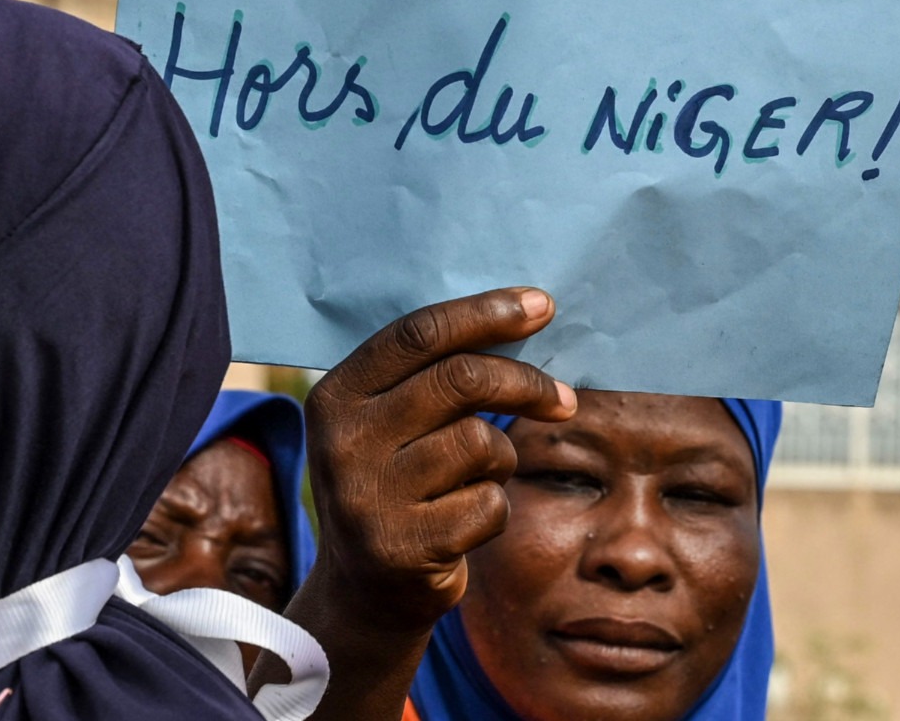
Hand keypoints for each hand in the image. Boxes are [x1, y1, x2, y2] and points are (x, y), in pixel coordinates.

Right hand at [302, 286, 575, 635]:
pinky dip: (494, 510)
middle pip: (460, 381)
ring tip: (475, 482)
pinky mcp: (406, 547)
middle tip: (563, 397)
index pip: (420, 335)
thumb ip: (429, 376)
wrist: (364, 593)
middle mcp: (343, 442)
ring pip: (482, 444)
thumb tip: (524, 315)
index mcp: (336, 396)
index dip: (487, 313)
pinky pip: (490, 504)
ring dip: (501, 461)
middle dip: (525, 383)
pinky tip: (463, 525)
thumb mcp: (386, 425)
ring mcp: (370, 497)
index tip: (542, 305)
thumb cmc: (396, 485)